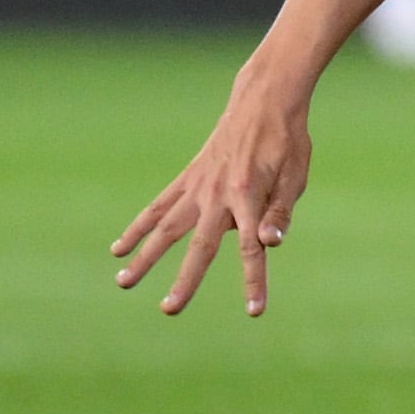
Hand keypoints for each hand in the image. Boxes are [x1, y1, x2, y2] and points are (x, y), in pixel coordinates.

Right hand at [111, 70, 314, 317]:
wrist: (263, 103)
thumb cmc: (287, 143)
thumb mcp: (295, 176)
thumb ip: (280, 213)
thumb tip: (270, 245)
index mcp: (250, 197)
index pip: (253, 250)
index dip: (254, 281)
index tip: (254, 311)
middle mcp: (218, 195)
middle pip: (200, 247)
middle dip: (185, 281)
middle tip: (168, 310)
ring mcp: (198, 187)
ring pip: (166, 229)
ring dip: (144, 257)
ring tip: (122, 283)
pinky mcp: (188, 179)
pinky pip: (158, 207)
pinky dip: (138, 227)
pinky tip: (119, 248)